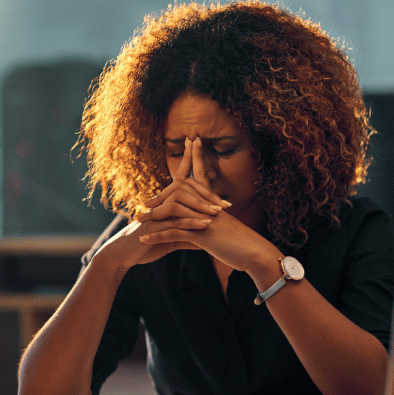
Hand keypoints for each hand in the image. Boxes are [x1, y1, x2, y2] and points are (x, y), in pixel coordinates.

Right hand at [97, 139, 229, 269]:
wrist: (126, 254)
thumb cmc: (148, 243)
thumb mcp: (173, 238)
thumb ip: (189, 233)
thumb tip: (207, 233)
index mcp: (167, 202)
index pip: (180, 176)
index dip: (188, 158)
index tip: (195, 140)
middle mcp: (161, 202)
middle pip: (184, 187)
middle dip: (206, 191)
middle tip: (226, 203)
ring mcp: (156, 212)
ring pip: (181, 201)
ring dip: (201, 208)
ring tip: (218, 215)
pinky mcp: (153, 225)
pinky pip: (175, 220)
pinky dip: (192, 222)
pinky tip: (205, 225)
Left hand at [139, 137, 281, 274]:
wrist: (256, 252)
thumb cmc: (244, 242)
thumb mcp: (228, 227)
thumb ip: (217, 221)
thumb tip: (211, 219)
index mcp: (215, 203)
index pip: (202, 176)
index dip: (197, 158)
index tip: (192, 142)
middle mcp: (207, 207)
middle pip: (180, 192)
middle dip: (160, 196)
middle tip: (143, 203)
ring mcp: (203, 219)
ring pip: (172, 212)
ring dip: (153, 217)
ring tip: (137, 221)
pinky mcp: (201, 235)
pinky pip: (174, 233)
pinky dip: (157, 236)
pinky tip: (143, 239)